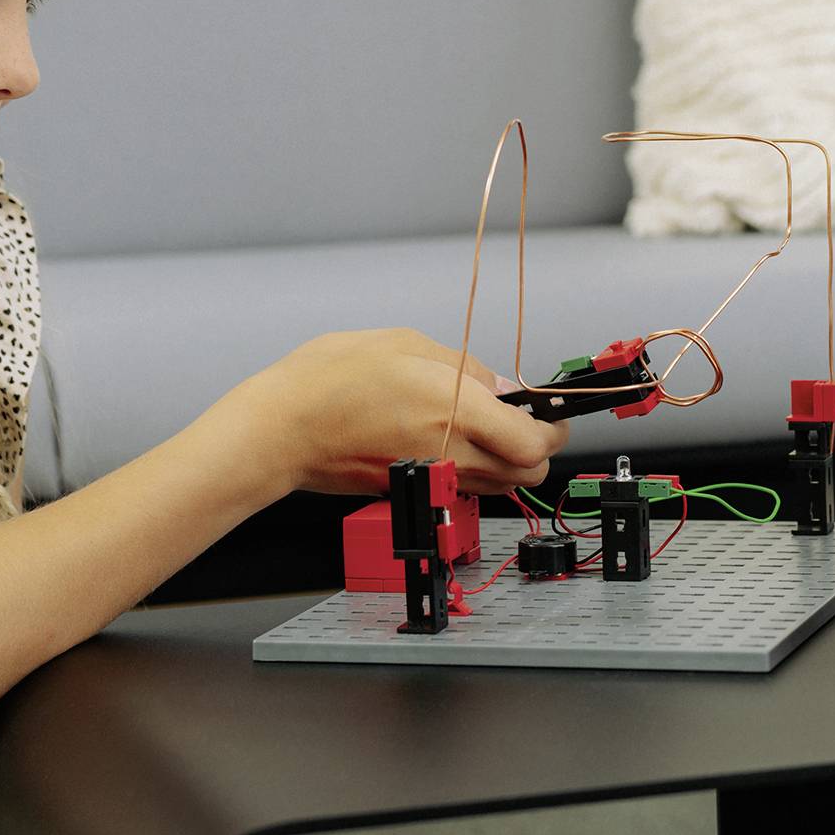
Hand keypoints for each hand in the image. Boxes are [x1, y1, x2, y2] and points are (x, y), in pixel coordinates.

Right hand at [233, 328, 565, 497]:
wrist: (280, 429)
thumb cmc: (328, 380)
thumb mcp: (406, 344)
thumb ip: (465, 368)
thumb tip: (501, 388)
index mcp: (454, 409)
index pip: (532, 442)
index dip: (553, 429)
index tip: (553, 415)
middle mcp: (449, 453)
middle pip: (525, 474)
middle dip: (536, 449)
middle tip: (525, 422)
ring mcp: (431, 477)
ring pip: (498, 487)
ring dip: (507, 463)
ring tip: (488, 428)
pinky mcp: (412, 490)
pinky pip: (463, 488)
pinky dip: (473, 471)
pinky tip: (454, 441)